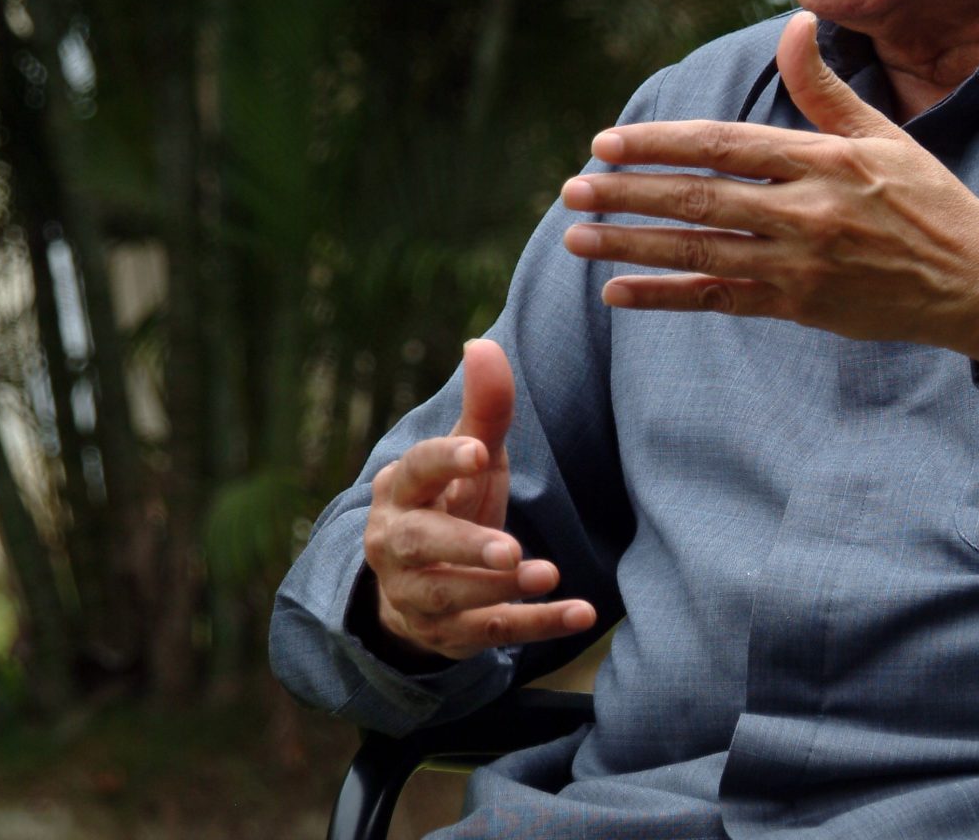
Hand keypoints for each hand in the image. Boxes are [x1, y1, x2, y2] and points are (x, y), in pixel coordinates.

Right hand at [362, 338, 594, 659]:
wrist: (412, 586)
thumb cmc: (449, 500)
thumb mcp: (468, 455)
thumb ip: (483, 409)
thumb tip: (483, 343)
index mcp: (401, 490)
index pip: (418, 470)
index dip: (445, 460)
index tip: (480, 452)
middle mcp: (398, 545)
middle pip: (424, 543)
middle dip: (465, 545)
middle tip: (509, 547)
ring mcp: (417, 594)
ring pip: (453, 596)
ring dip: (500, 589)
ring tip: (548, 576)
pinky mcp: (448, 634)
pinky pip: (491, 633)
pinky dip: (536, 625)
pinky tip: (580, 613)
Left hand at [559, 11, 978, 372]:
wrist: (977, 280)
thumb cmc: (928, 198)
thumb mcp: (882, 133)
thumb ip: (823, 86)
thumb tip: (795, 22)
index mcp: (822, 160)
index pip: (722, 146)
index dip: (659, 143)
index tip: (607, 141)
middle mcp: (806, 212)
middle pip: (698, 199)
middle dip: (628, 193)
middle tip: (572, 188)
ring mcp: (799, 265)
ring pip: (698, 252)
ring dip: (632, 245)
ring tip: (577, 237)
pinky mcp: (799, 308)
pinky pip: (719, 301)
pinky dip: (666, 297)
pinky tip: (618, 295)